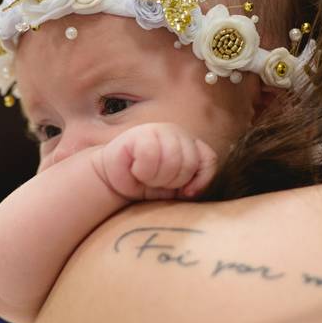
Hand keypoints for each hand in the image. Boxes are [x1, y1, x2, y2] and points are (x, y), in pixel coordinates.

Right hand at [92, 123, 217, 200]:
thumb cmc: (146, 184)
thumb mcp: (176, 188)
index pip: (208, 160)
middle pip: (189, 163)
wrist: (113, 181)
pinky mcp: (139, 134)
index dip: (199, 180)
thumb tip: (192, 190)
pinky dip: (142, 170)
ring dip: (156, 178)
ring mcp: (158, 130)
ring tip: (145, 176)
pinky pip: (150, 156)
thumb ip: (193, 183)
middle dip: (172, 181)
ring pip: (171, 160)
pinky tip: (135, 169)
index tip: (184, 192)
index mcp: (189, 144)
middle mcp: (177, 133)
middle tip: (156, 182)